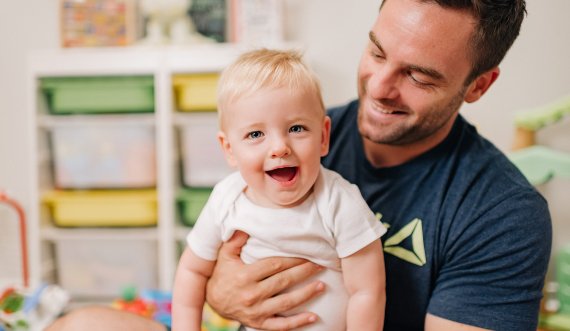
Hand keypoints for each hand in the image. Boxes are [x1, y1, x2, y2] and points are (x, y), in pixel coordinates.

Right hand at [206, 231, 324, 329]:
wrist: (213, 302)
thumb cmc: (223, 274)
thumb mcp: (225, 256)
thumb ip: (235, 240)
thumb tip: (246, 225)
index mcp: (244, 276)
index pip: (274, 265)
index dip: (292, 259)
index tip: (307, 254)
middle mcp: (251, 294)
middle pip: (283, 281)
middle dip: (304, 272)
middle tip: (320, 265)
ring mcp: (256, 311)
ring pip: (286, 303)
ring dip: (306, 294)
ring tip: (322, 285)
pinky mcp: (259, 323)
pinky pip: (281, 325)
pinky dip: (297, 322)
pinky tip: (312, 317)